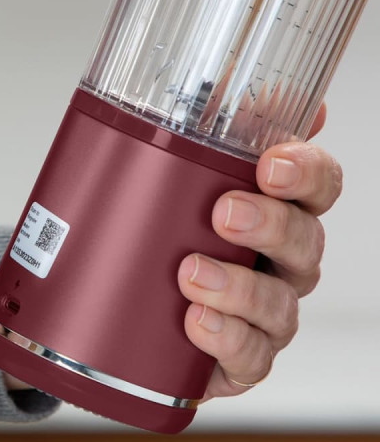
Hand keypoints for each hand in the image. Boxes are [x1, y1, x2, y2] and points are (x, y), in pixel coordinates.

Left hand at [177, 110, 341, 399]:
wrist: (124, 312)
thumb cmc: (161, 239)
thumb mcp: (171, 178)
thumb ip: (208, 131)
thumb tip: (241, 83)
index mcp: (276, 211)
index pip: (317, 184)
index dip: (307, 171)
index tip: (270, 163)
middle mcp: (281, 262)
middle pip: (307, 240)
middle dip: (270, 224)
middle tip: (224, 212)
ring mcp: (265, 314)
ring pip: (281, 304)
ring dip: (240, 287)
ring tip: (191, 274)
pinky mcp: (241, 358)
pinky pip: (252, 358)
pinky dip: (227, 340)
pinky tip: (196, 324)